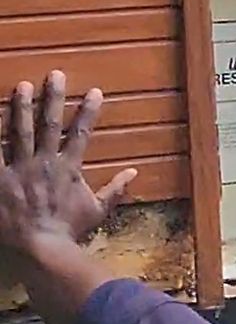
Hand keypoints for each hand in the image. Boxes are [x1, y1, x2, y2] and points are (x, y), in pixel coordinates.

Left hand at [0, 75, 136, 263]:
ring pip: (20, 132)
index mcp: (68, 169)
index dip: (89, 112)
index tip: (95, 91)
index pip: (81, 134)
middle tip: (55, 74)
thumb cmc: (69, 232)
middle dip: (53, 98)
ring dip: (21, 107)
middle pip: (50, 124)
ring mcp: (20, 170)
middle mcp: (45, 163)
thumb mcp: (97, 211)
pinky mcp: (0, 180)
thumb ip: (115, 190)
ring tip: (21, 86)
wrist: (43, 249)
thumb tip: (134, 172)